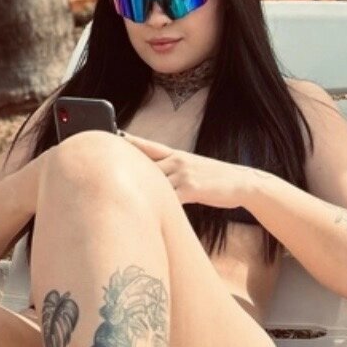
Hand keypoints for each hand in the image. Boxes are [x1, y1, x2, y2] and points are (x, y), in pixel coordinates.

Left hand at [121, 132, 254, 208]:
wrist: (242, 183)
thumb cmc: (215, 178)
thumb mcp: (193, 166)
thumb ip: (173, 169)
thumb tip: (153, 175)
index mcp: (177, 155)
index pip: (149, 146)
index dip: (130, 141)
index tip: (112, 137)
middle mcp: (178, 161)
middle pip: (145, 164)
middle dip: (126, 167)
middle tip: (104, 168)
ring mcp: (183, 174)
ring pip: (153, 181)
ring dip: (138, 188)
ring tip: (118, 193)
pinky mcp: (190, 189)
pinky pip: (168, 198)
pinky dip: (157, 204)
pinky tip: (146, 210)